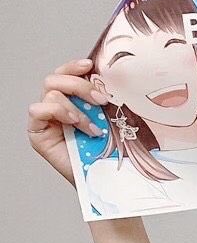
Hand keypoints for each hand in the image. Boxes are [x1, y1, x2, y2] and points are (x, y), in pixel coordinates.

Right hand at [26, 59, 107, 184]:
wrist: (104, 178)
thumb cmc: (109, 150)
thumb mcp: (112, 120)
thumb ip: (106, 101)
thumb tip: (113, 80)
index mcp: (73, 99)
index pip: (67, 74)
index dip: (75, 66)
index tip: (90, 65)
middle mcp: (57, 105)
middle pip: (56, 78)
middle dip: (80, 85)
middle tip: (101, 100)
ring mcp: (46, 119)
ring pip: (50, 92)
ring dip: (75, 107)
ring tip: (92, 127)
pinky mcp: (37, 132)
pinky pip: (37, 110)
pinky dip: (57, 112)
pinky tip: (74, 125)